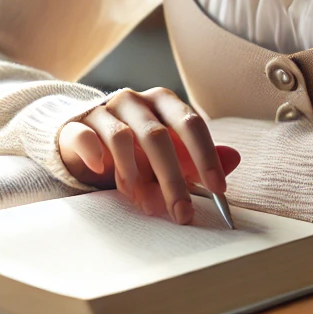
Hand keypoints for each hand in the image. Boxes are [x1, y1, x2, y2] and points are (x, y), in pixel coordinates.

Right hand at [58, 87, 240, 224]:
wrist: (87, 139)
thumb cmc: (136, 148)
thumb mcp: (171, 153)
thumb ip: (199, 158)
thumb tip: (235, 159)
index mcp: (163, 102)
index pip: (190, 123)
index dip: (205, 156)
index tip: (217, 189)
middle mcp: (134, 101)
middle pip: (158, 136)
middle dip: (173, 179)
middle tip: (181, 213)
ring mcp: (104, 110)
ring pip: (122, 138)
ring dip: (135, 176)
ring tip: (143, 203)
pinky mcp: (77, 125)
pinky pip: (84, 136)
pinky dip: (94, 153)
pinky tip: (99, 169)